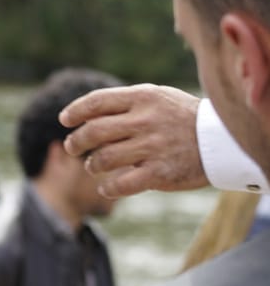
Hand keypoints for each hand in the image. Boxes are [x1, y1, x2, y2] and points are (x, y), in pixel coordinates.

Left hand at [59, 84, 205, 197]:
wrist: (220, 142)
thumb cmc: (182, 118)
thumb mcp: (157, 98)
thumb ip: (125, 103)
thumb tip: (85, 114)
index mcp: (143, 97)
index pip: (96, 102)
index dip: (75, 112)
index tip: (64, 120)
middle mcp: (145, 120)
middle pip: (93, 132)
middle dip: (75, 142)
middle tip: (71, 147)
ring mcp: (152, 147)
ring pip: (103, 159)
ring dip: (92, 165)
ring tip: (94, 166)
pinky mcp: (159, 173)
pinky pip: (120, 184)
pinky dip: (108, 188)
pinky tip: (106, 187)